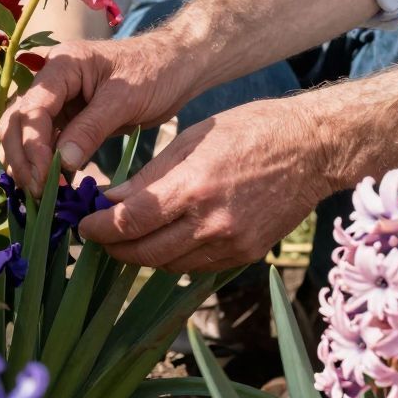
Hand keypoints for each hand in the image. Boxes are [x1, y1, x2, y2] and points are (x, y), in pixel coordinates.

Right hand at [0, 30, 195, 186]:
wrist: (175, 66)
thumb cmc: (154, 72)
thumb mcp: (124, 100)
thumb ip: (91, 129)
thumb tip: (61, 163)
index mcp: (62, 64)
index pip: (32, 109)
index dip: (32, 146)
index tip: (43, 178)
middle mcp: (51, 79)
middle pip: (16, 121)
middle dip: (22, 158)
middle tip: (37, 192)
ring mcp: (57, 98)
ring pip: (25, 133)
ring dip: (27, 163)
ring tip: (41, 194)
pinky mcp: (67, 116)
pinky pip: (46, 141)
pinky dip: (45, 163)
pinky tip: (52, 186)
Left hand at [78, 98, 331, 273]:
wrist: (312, 149)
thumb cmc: (251, 130)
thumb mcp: (193, 139)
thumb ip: (151, 176)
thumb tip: (112, 200)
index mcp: (194, 186)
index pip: (132, 221)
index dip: (101, 229)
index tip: (85, 225)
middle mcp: (212, 223)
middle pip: (145, 253)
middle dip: (115, 248)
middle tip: (99, 235)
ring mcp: (231, 244)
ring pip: (168, 265)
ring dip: (142, 254)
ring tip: (129, 236)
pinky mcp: (245, 255)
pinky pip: (197, 267)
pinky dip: (175, 257)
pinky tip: (167, 238)